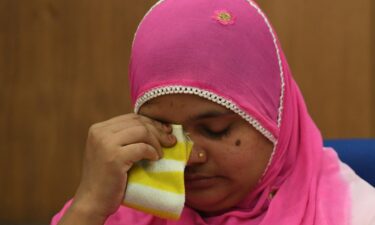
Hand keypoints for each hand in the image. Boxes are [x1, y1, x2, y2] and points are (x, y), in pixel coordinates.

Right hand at [59, 114, 175, 223]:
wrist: (93, 202)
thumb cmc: (106, 178)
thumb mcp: (110, 151)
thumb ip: (125, 138)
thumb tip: (157, 126)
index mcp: (99, 129)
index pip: (131, 118)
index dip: (151, 123)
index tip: (165, 131)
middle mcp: (100, 132)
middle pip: (138, 122)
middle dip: (158, 131)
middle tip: (170, 141)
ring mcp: (106, 144)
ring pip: (142, 131)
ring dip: (156, 142)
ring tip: (160, 153)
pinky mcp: (114, 157)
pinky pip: (142, 148)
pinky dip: (152, 152)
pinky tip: (155, 159)